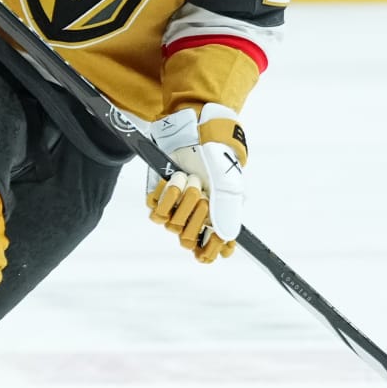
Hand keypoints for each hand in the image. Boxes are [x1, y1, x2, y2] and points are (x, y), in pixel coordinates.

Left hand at [145, 103, 246, 262]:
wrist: (196, 134)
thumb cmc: (217, 160)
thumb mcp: (229, 187)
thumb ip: (228, 214)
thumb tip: (225, 239)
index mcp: (216, 220)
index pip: (208, 252)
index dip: (206, 253)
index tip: (205, 251)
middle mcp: (194, 218)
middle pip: (187, 240)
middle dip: (196, 216)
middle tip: (204, 196)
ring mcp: (175, 209)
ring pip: (172, 226)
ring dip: (184, 200)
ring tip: (191, 179)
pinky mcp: (158, 199)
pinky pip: (157, 212)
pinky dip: (168, 195)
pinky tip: (176, 180)